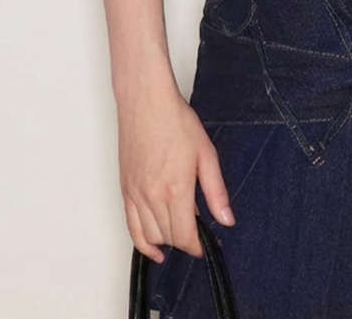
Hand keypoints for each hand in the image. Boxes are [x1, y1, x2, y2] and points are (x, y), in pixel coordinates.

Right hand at [117, 82, 235, 264]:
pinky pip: (131, 227)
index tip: (207, 245)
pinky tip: (154, 249)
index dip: (198, 246)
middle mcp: (152, 196)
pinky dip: (142, 243)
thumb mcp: (206, 154)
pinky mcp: (125, 190)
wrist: (146, 102)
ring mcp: (135, 194)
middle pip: (169, 238)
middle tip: (199, 230)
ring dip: (167, 240)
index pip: (185, 236)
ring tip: (181, 231)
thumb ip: (216, 191)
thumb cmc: (175, 121)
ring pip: (150, 236)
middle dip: (186, 240)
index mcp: (176, 189)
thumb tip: (226, 219)